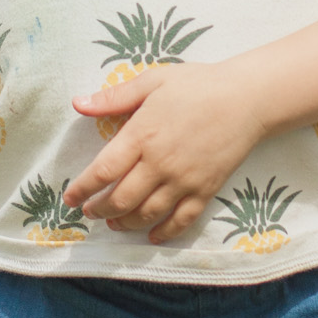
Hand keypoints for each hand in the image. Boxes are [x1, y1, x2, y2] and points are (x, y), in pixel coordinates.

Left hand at [63, 62, 264, 242]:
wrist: (247, 99)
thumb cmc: (198, 85)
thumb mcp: (152, 81)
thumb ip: (114, 97)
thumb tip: (78, 103)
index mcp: (142, 135)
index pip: (103, 171)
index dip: (82, 189)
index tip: (70, 198)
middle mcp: (160, 163)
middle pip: (121, 199)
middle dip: (99, 210)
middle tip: (89, 212)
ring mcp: (184, 180)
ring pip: (147, 214)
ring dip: (125, 223)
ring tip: (113, 222)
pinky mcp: (206, 190)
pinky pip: (181, 220)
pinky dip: (164, 233)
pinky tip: (152, 236)